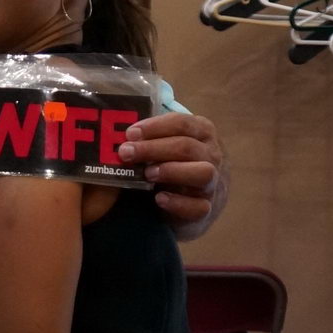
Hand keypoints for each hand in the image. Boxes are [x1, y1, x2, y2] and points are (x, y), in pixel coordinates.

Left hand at [119, 111, 225, 230]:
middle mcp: (212, 155)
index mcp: (203, 132)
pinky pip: (198, 207)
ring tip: (147, 174)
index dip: (155, 127)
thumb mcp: (169, 144)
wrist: (197, 199)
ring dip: (172, 171)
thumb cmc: (178, 163)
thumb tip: (120, 134)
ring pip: (202, 173)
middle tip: (127, 153)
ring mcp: (212, 183)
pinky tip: (158, 199)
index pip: (182, 123)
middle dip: (153, 149)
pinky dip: (177, 203)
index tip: (130, 134)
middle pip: (187, 147)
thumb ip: (152, 137)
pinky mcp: (206, 209)